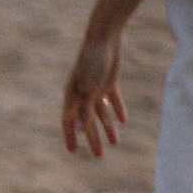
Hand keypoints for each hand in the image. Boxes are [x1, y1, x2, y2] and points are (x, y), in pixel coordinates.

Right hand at [62, 32, 126, 156]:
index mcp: (73, 96)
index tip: (73, 152)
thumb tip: (80, 129)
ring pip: (101, 113)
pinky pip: (113, 100)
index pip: (69, 122)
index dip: (70, 137)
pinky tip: (124, 121)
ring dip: (107, 128)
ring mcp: (95, 88)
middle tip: (99, 155)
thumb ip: (85, 108)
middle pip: (87, 121)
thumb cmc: (92, 62)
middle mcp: (82, 95)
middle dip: (92, 138)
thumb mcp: (89, 88)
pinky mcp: (108, 81)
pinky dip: (117, 110)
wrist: (104, 37)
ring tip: (115, 143)